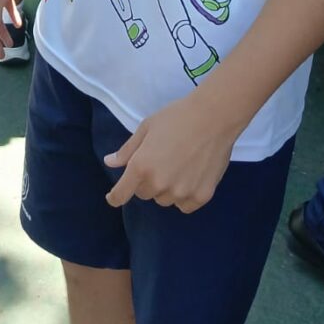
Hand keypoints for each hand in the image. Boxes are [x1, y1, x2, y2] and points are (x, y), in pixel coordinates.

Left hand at [103, 94, 237, 212]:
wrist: (213, 117)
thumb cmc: (176, 117)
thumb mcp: (146, 128)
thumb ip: (127, 150)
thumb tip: (109, 163)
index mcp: (141, 166)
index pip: (122, 194)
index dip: (115, 197)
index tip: (113, 198)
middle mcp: (159, 184)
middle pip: (145, 194)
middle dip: (146, 181)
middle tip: (159, 162)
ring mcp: (181, 192)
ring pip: (164, 200)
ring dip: (166, 189)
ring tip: (178, 166)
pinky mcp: (201, 196)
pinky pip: (185, 206)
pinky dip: (184, 197)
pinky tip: (190, 177)